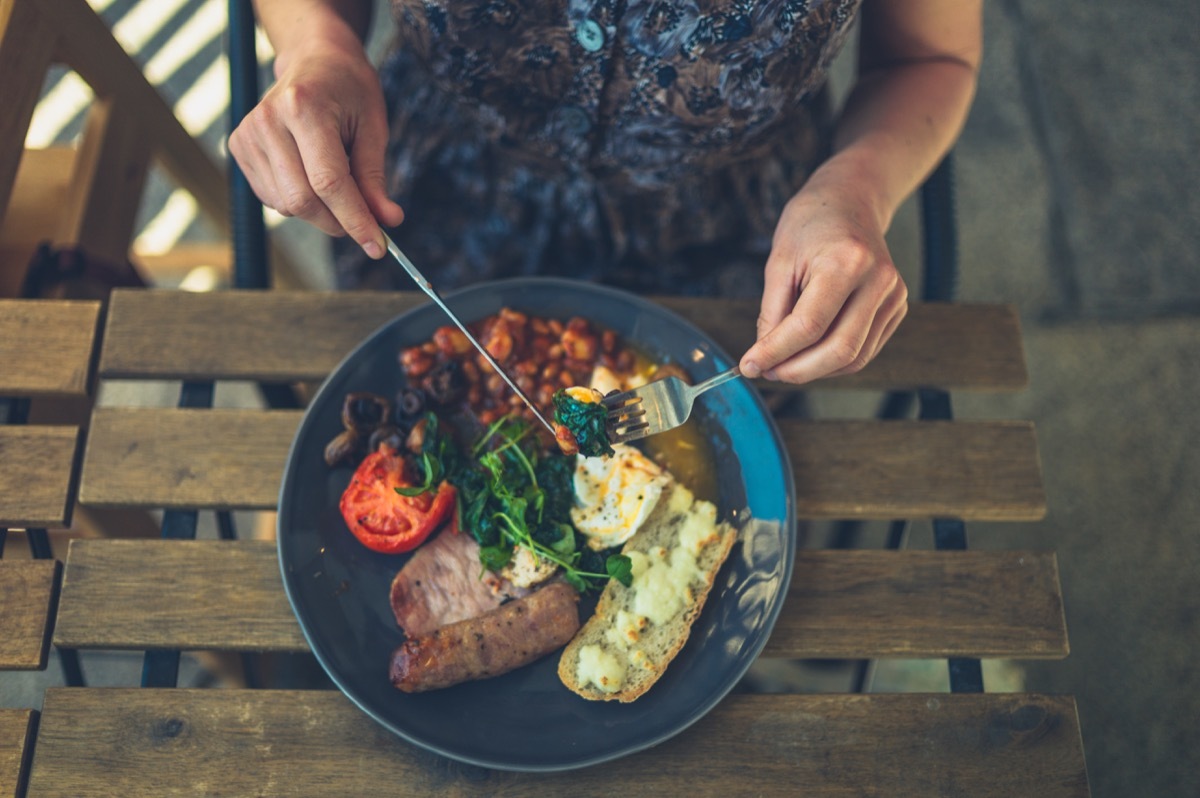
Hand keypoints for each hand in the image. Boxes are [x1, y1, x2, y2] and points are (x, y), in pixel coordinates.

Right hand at [227, 32, 403, 257]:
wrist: (314, 58)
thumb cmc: (349, 89)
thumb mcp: (373, 128)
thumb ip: (375, 178)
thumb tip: (387, 222)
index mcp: (304, 107)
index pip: (329, 182)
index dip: (355, 220)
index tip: (378, 246)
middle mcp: (268, 120)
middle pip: (303, 200)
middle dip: (339, 222)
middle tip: (366, 223)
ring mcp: (247, 134)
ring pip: (287, 206)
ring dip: (321, 212)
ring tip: (337, 180)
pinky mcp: (239, 146)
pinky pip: (273, 198)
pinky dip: (299, 202)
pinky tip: (311, 174)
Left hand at [739, 183, 907, 384]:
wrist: (851, 201)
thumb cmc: (810, 224)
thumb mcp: (779, 262)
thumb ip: (772, 313)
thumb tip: (762, 357)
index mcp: (847, 262)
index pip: (809, 326)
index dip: (776, 353)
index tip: (749, 365)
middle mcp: (878, 281)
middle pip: (839, 349)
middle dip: (797, 370)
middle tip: (766, 372)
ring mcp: (893, 296)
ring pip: (854, 358)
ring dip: (814, 370)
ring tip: (783, 363)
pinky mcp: (897, 307)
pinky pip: (864, 350)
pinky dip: (833, 361)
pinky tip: (809, 353)